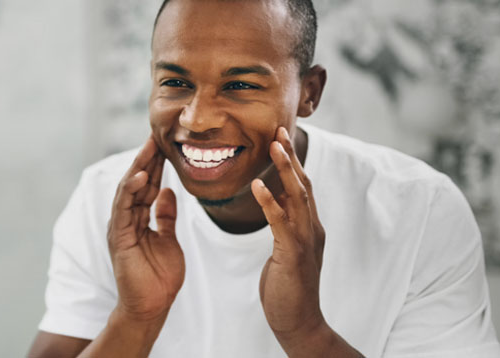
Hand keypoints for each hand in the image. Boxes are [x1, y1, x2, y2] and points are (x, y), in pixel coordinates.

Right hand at [107, 136, 185, 321]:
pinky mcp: (119, 238)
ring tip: (149, 147)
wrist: (152, 306)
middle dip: (147, 159)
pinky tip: (141, 175)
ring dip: (139, 167)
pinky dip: (131, 190)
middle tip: (156, 135)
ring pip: (127, 190)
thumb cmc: (159, 277)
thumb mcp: (169, 239)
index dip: (156, 164)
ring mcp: (121, 227)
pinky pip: (123, 209)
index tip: (165, 143)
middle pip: (136, 182)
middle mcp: (126, 219)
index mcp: (138, 218)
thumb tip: (168, 191)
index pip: (147, 185)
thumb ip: (165, 215)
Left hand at [252, 127, 326, 346]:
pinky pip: (280, 223)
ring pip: (297, 197)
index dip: (292, 162)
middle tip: (278, 130)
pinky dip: (270, 202)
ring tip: (273, 146)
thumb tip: (276, 200)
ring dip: (286, 170)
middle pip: (303, 185)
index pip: (302, 187)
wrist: (298, 321)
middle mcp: (312, 229)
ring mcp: (305, 241)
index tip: (280, 139)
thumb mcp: (287, 249)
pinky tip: (258, 185)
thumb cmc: (288, 285)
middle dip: (291, 157)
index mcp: (309, 227)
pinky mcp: (293, 255)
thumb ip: (285, 224)